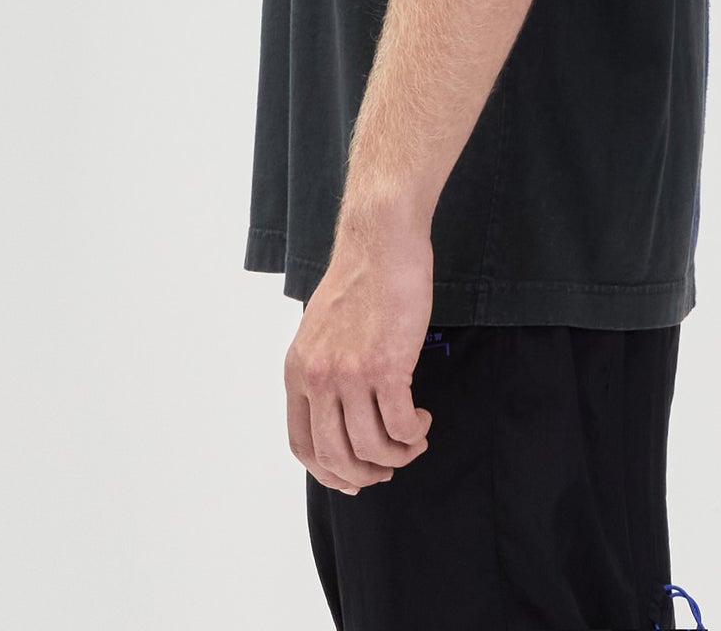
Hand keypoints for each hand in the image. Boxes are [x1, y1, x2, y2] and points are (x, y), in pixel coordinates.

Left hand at [285, 218, 435, 494]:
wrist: (381, 241)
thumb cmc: (360, 280)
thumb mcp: (321, 331)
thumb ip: (324, 371)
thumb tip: (339, 416)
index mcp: (298, 371)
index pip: (303, 445)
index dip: (329, 473)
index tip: (354, 478)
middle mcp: (319, 377)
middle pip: (335, 457)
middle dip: (366, 474)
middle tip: (390, 467)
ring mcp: (351, 373)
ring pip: (372, 447)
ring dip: (398, 455)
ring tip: (413, 439)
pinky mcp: (387, 365)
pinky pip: (400, 426)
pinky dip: (414, 434)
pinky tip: (421, 419)